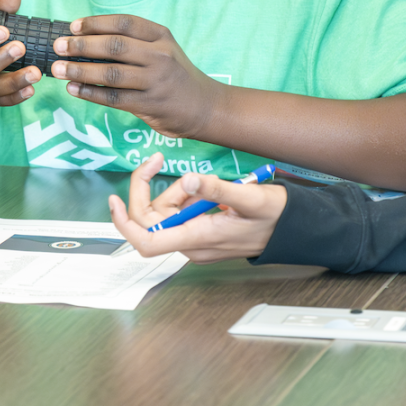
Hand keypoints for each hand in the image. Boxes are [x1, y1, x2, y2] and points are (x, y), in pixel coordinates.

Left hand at [52, 14, 221, 137]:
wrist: (204, 106)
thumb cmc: (175, 74)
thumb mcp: (163, 49)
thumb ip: (134, 43)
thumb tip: (87, 39)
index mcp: (161, 36)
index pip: (124, 23)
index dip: (96, 22)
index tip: (74, 26)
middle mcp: (159, 56)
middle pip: (114, 46)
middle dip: (82, 45)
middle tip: (59, 46)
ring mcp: (155, 81)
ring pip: (111, 73)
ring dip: (80, 70)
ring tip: (58, 69)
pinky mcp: (149, 104)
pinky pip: (113, 98)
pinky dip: (90, 93)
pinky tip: (73, 88)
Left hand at [107, 152, 284, 262]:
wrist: (292, 229)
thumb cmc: (274, 216)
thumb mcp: (249, 197)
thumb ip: (217, 189)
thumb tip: (188, 179)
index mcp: (198, 238)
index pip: (147, 241)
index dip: (124, 222)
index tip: (113, 199)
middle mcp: (191, 244)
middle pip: (150, 221)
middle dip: (151, 189)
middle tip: (158, 161)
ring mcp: (195, 241)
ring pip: (164, 214)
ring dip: (173, 191)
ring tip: (202, 182)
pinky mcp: (199, 234)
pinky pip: (178, 215)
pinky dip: (183, 196)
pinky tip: (203, 189)